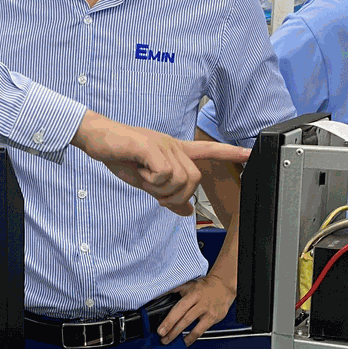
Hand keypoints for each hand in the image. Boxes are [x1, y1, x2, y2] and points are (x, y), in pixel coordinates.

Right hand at [72, 112, 250, 215]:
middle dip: (177, 195)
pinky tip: (140, 171)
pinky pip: (164, 174)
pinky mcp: (151, 147)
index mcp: (174, 151)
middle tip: (157, 194)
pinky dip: (152, 181)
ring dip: (162, 190)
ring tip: (145, 179)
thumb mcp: (147, 183)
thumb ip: (167, 195)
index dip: (230, 152)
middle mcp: (173, 146)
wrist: (97, 138)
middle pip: (193, 180)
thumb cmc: (120, 156)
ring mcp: (163, 145)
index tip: (250, 153)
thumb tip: (186, 211)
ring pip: (180, 180)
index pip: (209, 150)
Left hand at [158, 273, 234, 344]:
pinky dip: (191, 338)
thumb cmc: (203, 287)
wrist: (223, 287)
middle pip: (185, 319)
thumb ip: (172, 291)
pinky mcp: (214, 318)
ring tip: (169, 341)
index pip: (180, 308)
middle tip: (162, 338)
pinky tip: (184, 342)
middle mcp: (202, 303)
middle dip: (172, 331)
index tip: (161, 330)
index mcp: (194, 294)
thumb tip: (155, 297)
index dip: (169, 320)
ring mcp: (209, 312)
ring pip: (194, 328)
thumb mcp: (188, 285)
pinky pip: (201, 331)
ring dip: (180, 336)